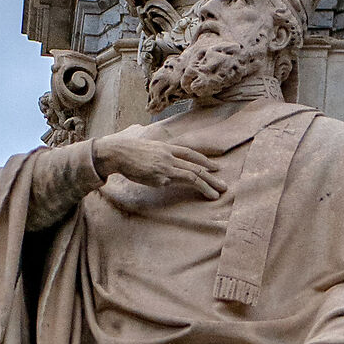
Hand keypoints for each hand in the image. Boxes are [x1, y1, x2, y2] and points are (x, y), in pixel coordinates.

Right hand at [93, 127, 220, 199]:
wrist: (118, 153)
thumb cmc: (130, 152)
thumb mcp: (150, 150)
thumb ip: (162, 158)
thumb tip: (167, 173)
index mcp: (168, 148)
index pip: (191, 154)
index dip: (205, 161)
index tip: (216, 168)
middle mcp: (170, 156)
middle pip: (196, 167)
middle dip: (212, 177)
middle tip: (224, 186)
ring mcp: (166, 167)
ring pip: (192, 176)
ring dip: (206, 186)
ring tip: (216, 194)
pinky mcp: (159, 178)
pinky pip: (173, 184)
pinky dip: (182, 188)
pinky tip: (191, 194)